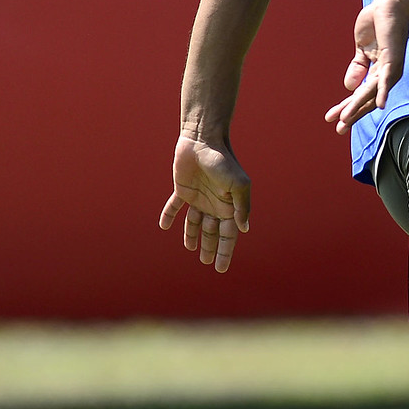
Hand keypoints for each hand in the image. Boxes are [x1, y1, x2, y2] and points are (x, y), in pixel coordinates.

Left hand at [158, 134, 250, 271]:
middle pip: (212, 231)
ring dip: (193, 235)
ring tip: (191, 248)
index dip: (226, 251)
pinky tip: (164, 226)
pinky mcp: (182, 189)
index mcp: (229, 206)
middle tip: (208, 263)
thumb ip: (242, 207)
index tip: (221, 268)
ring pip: (195, 222)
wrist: (203, 140)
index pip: (228, 234)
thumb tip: (244, 229)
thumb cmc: (223, 161)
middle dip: (211, 247)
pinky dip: (169, 215)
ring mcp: (198, 197)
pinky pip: (174, 206)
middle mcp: (214, 204)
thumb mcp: (238, 185)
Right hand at [325, 0, 408, 134]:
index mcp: (377, 72)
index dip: (346, 107)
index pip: (360, 95)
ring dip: (358, 107)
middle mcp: (386, 74)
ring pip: (372, 93)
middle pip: (366, 99)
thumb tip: (348, 87)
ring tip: (345, 119)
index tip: (331, 120)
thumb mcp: (361, 48)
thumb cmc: (377, 23)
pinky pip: (387, 78)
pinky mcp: (393, 58)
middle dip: (351, 114)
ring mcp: (391, 67)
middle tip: (338, 130)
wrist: (388, 3)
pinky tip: (380, 106)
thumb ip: (357, 67)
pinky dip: (384, 92)